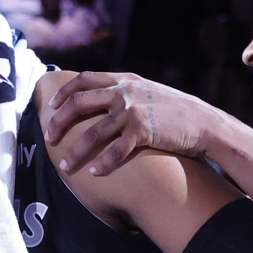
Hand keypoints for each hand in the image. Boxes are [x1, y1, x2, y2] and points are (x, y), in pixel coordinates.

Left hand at [44, 71, 221, 175]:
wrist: (204, 122)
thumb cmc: (177, 111)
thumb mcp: (149, 91)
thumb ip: (126, 91)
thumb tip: (103, 98)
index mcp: (125, 80)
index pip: (85, 79)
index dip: (64, 92)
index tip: (52, 107)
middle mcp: (125, 93)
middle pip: (80, 104)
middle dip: (59, 122)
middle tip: (49, 138)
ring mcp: (133, 111)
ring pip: (93, 133)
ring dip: (76, 152)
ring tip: (66, 166)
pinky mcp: (143, 131)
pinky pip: (115, 151)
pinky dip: (103, 164)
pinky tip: (94, 173)